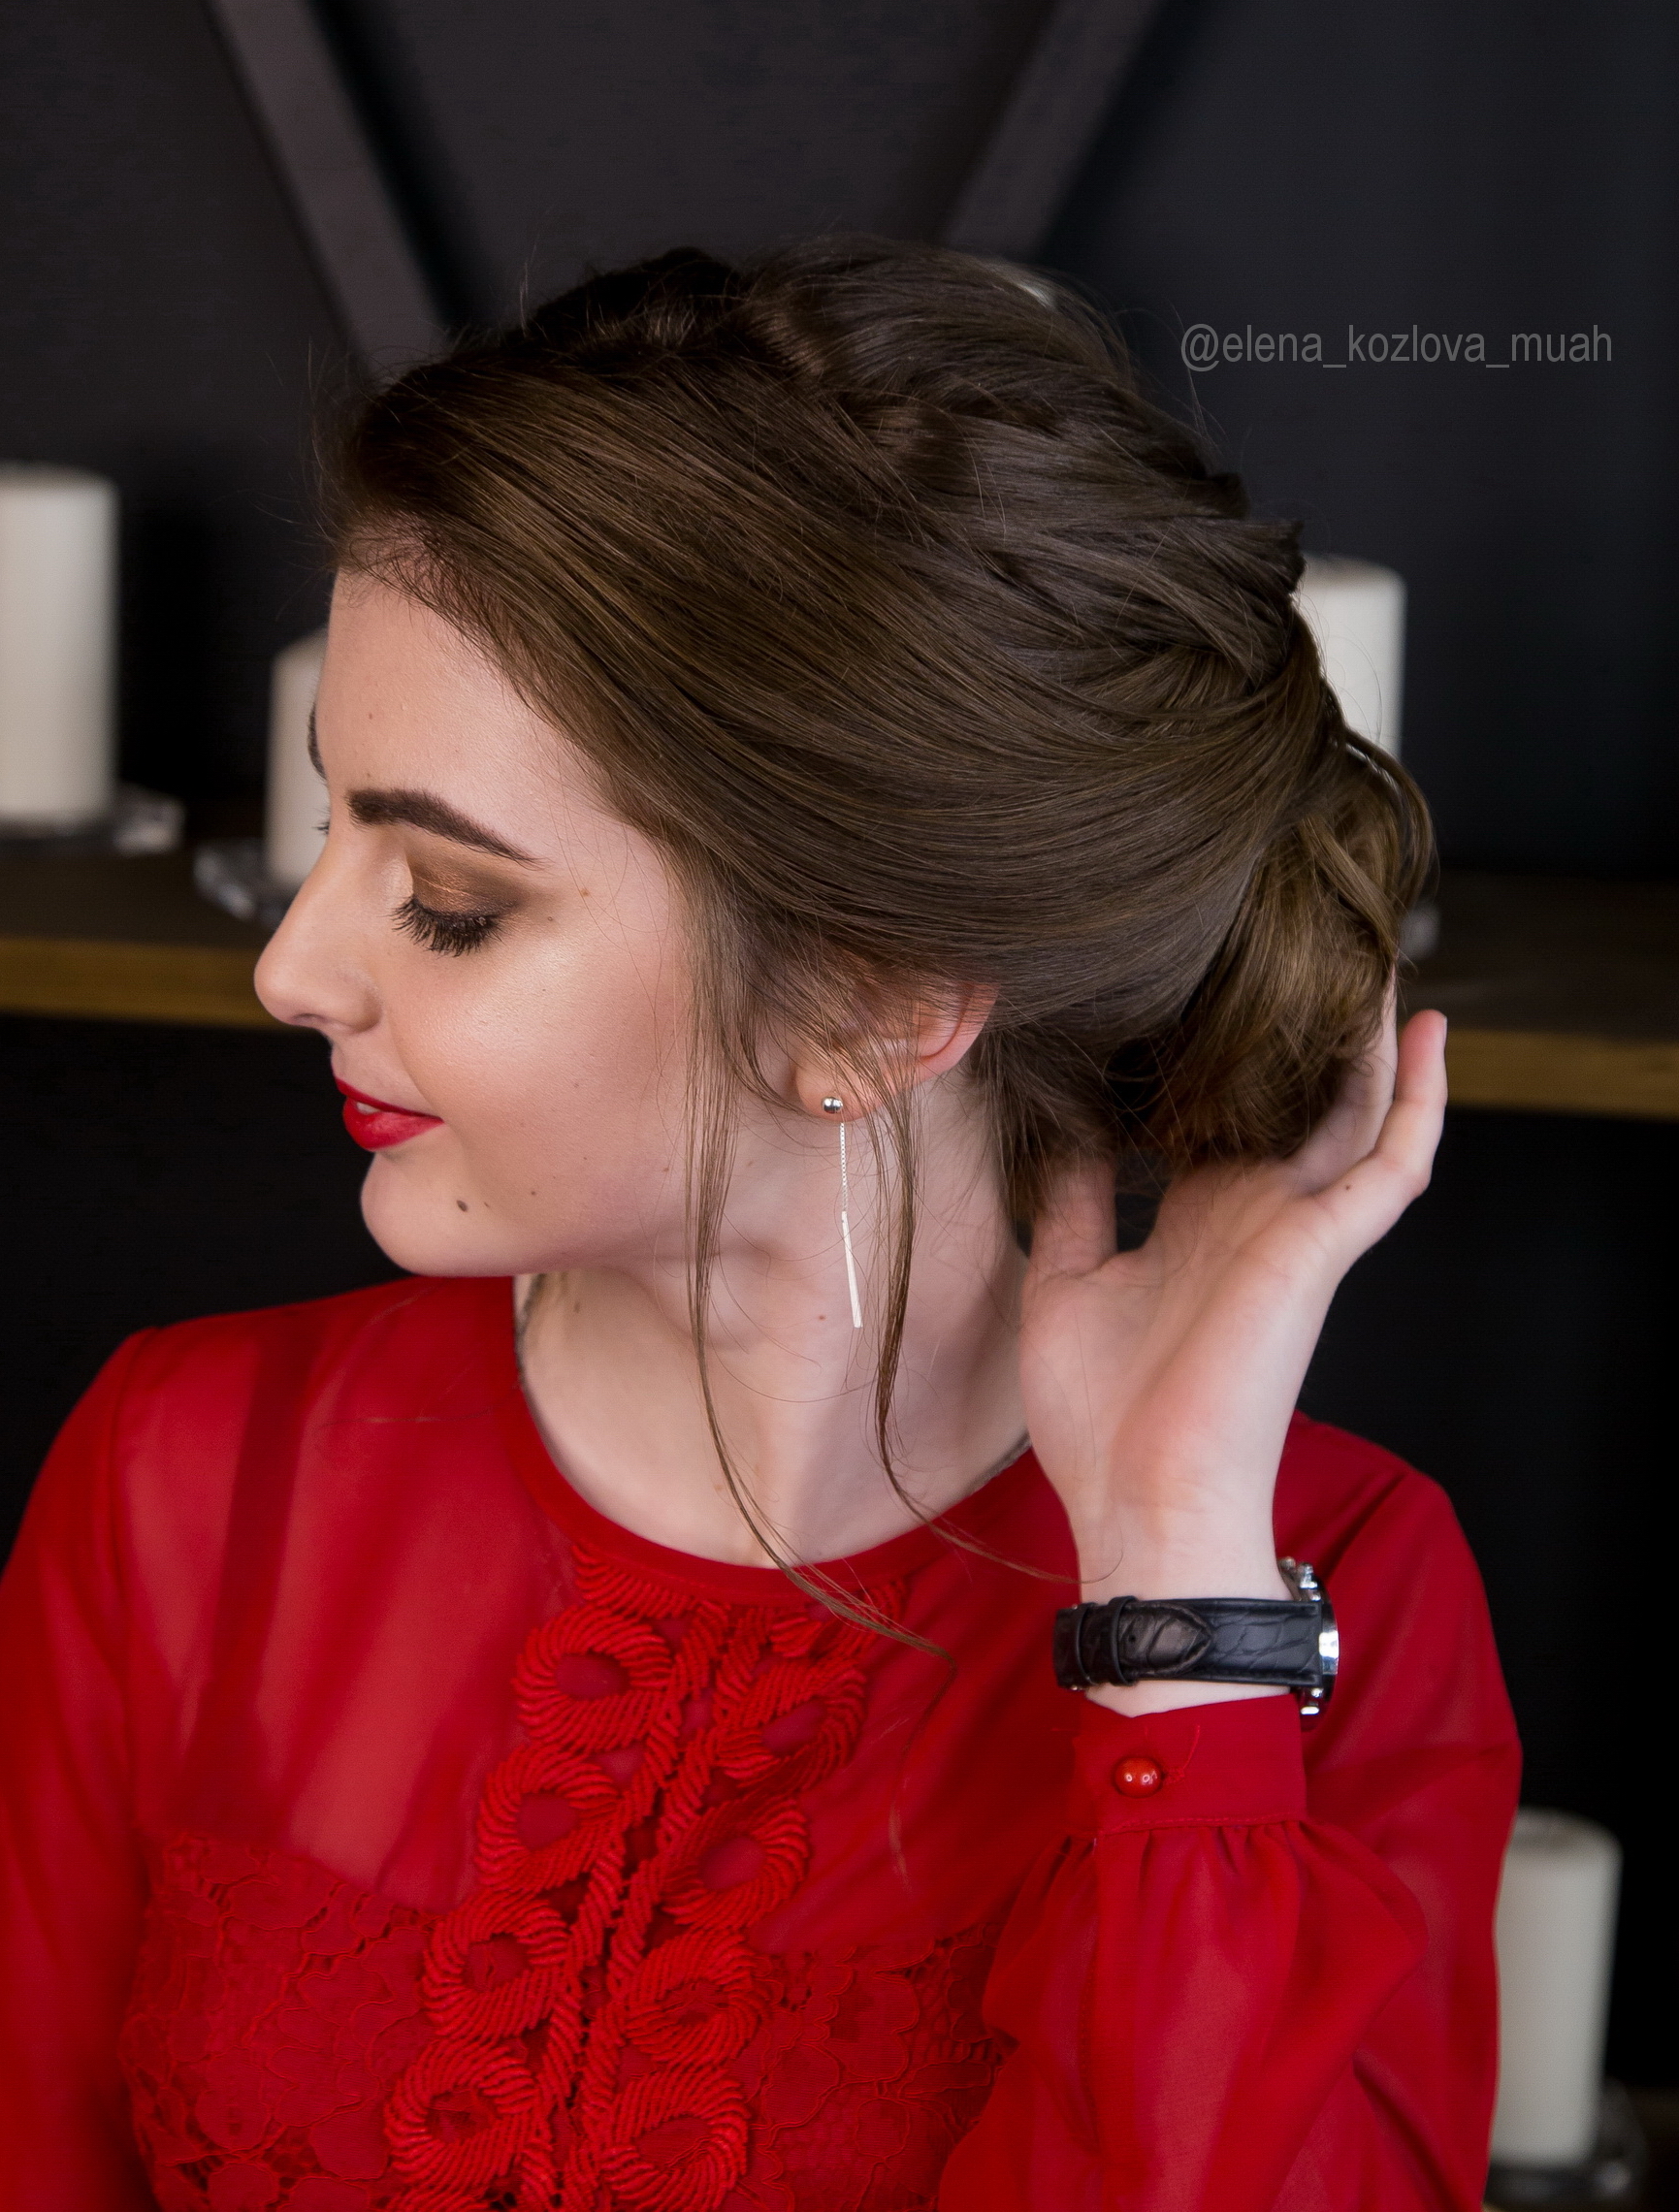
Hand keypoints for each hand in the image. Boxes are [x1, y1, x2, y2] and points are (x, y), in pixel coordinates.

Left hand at [1018, 1005, 1446, 1709]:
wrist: (1140, 1500)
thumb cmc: (1099, 1417)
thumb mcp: (1063, 1282)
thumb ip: (1074, 1203)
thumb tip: (1065, 1130)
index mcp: (1193, 1224)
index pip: (1215, 1121)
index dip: (1208, 1059)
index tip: (1189, 988)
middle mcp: (1251, 1215)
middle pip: (1293, 1101)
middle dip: (1300, 1031)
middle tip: (1293, 942)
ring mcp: (1294, 1227)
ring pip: (1352, 1111)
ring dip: (1368, 1038)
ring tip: (1372, 952)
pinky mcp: (1323, 1245)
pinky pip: (1391, 1158)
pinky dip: (1414, 1095)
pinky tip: (1422, 1028)